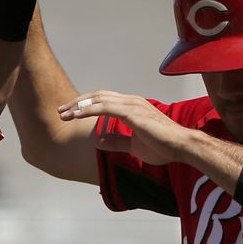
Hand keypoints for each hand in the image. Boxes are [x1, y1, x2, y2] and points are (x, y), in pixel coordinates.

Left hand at [59, 91, 187, 165]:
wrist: (182, 148)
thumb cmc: (163, 147)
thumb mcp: (133, 145)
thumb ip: (116, 141)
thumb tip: (98, 140)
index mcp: (132, 106)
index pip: (103, 100)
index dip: (85, 105)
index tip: (69, 113)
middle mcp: (131, 101)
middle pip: (98, 95)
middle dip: (77, 102)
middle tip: (60, 111)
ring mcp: (133, 105)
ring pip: (99, 99)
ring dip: (79, 106)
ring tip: (63, 114)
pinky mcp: (133, 113)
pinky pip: (106, 107)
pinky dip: (89, 110)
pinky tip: (76, 115)